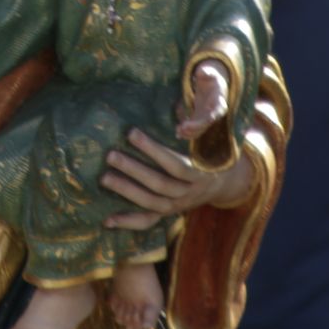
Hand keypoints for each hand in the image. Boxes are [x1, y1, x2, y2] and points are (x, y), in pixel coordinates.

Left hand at [101, 128, 252, 229]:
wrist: (223, 182)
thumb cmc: (210, 150)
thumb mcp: (208, 136)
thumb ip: (195, 124)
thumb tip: (177, 106)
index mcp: (202, 172)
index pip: (176, 164)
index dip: (153, 150)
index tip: (131, 133)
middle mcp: (191, 193)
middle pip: (160, 184)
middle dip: (134, 169)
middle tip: (110, 155)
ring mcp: (179, 206)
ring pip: (152, 203)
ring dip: (127, 191)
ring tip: (105, 178)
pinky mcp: (169, 214)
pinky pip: (148, 222)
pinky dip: (128, 222)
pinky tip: (106, 220)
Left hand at [175, 60, 228, 138]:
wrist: (212, 85)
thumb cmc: (212, 78)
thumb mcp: (210, 73)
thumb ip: (207, 72)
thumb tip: (202, 71)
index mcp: (219, 101)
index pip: (218, 110)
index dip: (213, 115)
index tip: (209, 119)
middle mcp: (214, 113)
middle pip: (207, 122)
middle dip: (197, 126)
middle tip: (184, 127)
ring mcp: (206, 117)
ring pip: (200, 129)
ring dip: (190, 132)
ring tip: (178, 132)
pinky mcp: (199, 119)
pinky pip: (194, 128)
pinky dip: (187, 132)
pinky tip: (178, 133)